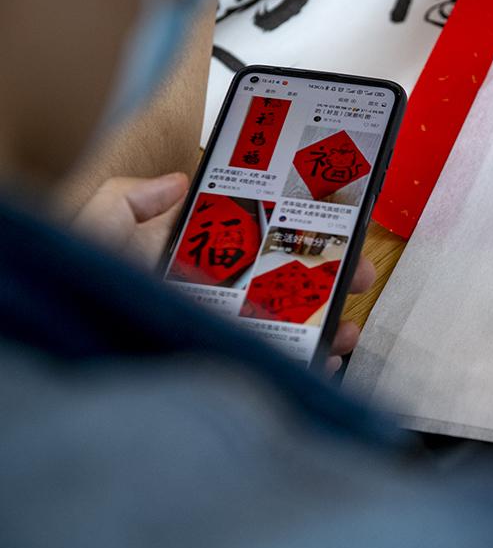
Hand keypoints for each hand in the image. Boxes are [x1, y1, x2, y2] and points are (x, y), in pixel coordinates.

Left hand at [73, 173, 376, 373]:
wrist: (77, 342)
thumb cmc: (83, 281)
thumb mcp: (98, 225)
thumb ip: (130, 197)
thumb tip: (176, 183)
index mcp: (193, 262)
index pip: (255, 241)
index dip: (296, 231)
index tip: (330, 221)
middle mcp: (216, 299)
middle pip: (286, 284)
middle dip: (330, 277)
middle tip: (360, 270)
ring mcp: (227, 333)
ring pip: (290, 326)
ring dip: (328, 321)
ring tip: (349, 321)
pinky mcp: (233, 363)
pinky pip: (281, 364)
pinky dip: (312, 363)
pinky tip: (330, 356)